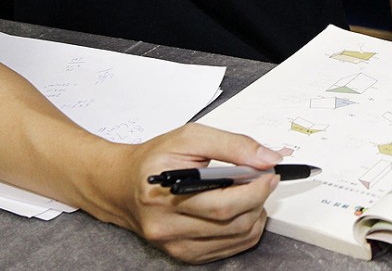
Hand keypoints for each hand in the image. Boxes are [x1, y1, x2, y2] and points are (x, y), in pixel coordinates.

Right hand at [96, 124, 282, 262]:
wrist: (122, 185)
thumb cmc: (155, 159)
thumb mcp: (191, 138)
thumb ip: (233, 145)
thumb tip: (268, 158)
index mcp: (166, 195)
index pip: (223, 204)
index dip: (255, 190)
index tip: (270, 174)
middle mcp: (167, 227)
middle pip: (233, 223)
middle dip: (259, 199)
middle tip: (264, 180)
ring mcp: (175, 244)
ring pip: (236, 238)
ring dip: (255, 214)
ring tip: (250, 193)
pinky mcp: (183, 254)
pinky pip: (228, 249)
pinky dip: (244, 230)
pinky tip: (240, 210)